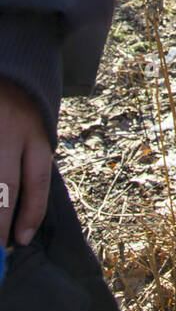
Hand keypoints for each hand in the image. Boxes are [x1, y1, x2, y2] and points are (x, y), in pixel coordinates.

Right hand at [0, 79, 52, 248]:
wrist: (5, 69)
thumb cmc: (20, 108)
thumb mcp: (35, 128)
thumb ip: (30, 161)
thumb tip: (20, 216)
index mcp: (34, 133)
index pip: (36, 181)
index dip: (30, 215)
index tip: (21, 241)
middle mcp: (8, 133)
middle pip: (4, 187)